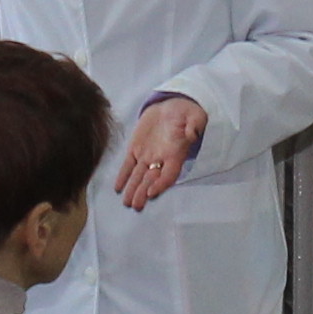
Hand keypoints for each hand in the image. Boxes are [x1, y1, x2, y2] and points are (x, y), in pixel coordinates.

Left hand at [114, 93, 207, 210]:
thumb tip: (193, 133)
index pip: (169, 174)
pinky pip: (128, 165)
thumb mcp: (194, 116)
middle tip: (136, 205)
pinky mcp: (136, 149)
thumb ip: (194, 125)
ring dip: (133, 190)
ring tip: (126, 202)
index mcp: (176, 154)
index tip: (151, 192)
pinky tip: (118, 188)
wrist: (172, 108)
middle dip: (143, 193)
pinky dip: (123, 176)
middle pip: (151, 180)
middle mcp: (161, 159)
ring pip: (139, 176)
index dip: (160, 184)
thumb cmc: (186, 114)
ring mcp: (147, 155)